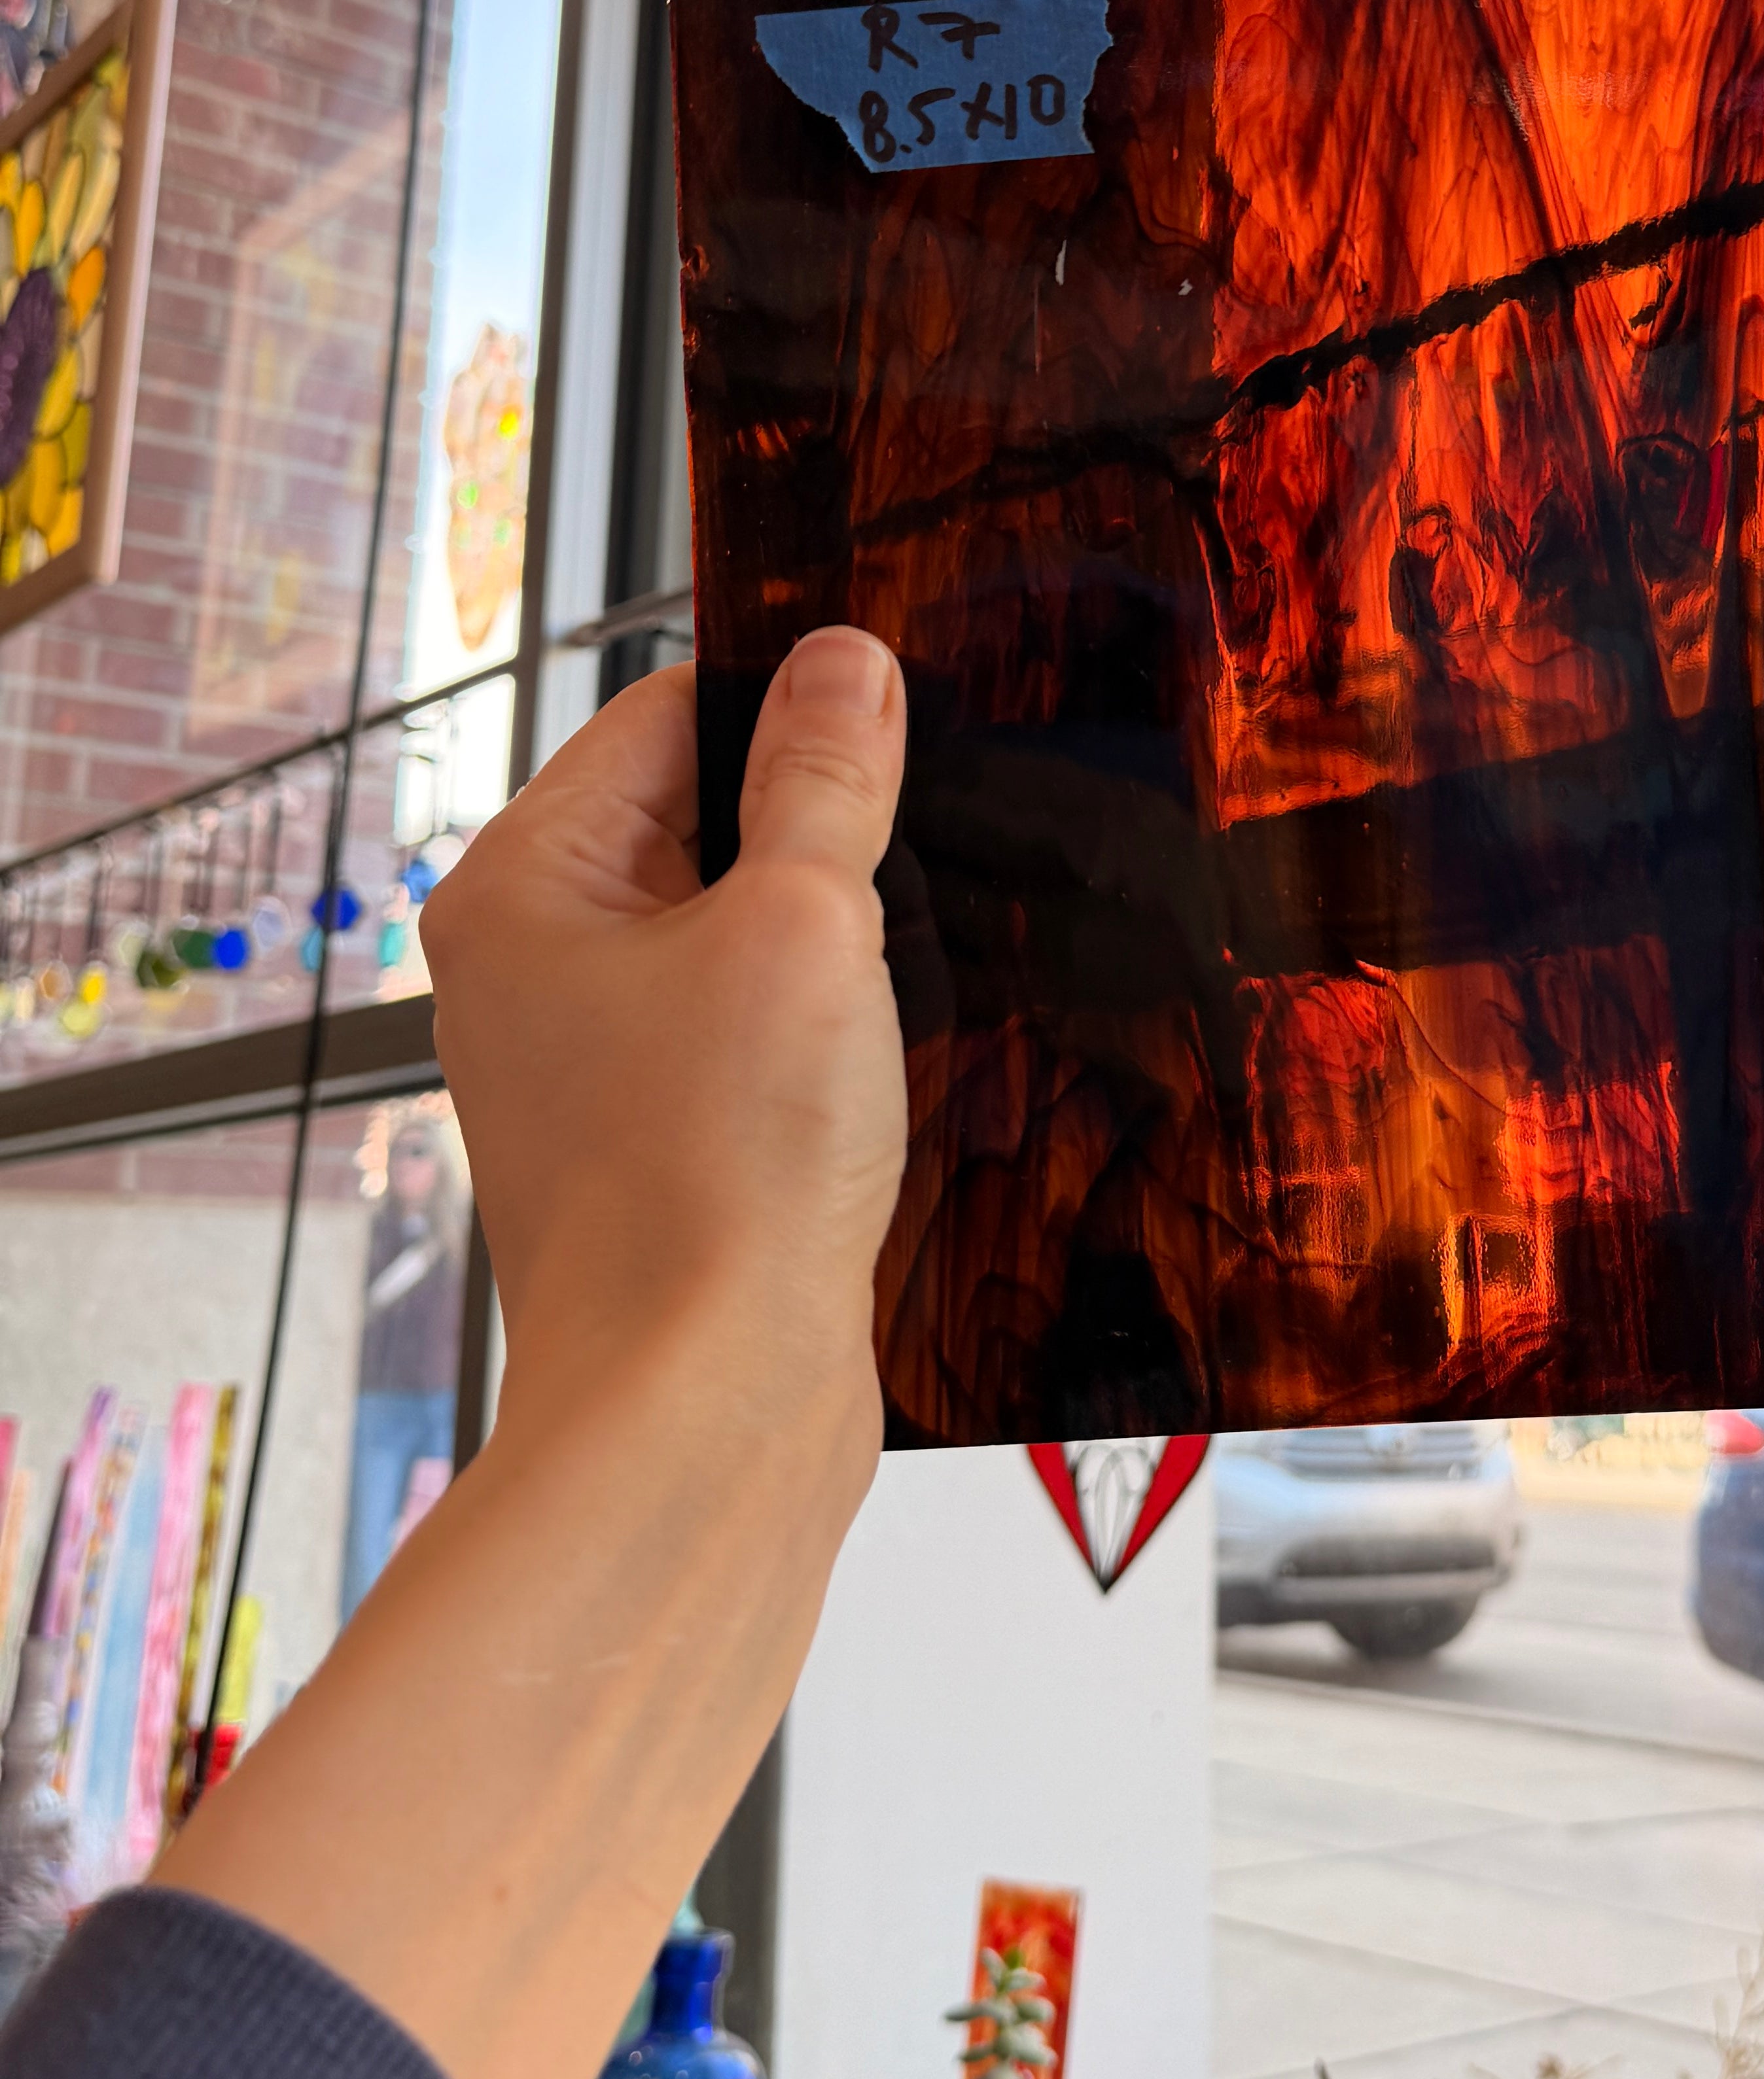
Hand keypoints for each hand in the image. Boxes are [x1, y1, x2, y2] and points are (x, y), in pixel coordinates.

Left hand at [424, 637, 907, 1474]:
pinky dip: (824, 1033)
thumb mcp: (805, 929)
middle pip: (702, 823)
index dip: (791, 706)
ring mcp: (591, 1065)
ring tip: (905, 976)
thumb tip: (842, 663)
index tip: (898, 719)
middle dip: (820, 835)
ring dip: (833, 944)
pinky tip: (890, 1061)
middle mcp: (534, 969)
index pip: (665, 716)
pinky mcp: (656, 1144)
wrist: (703, 1414)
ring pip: (738, 936)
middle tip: (924, 857)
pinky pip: (750, 1035)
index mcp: (524, 888)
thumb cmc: (716, 1183)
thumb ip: (827, 783)